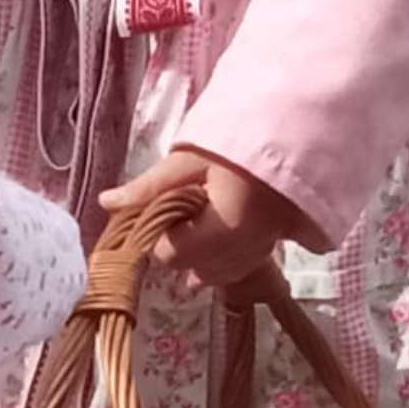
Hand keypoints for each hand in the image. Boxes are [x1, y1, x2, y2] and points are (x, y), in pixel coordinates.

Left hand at [108, 148, 310, 297]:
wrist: (302, 134)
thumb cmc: (241, 142)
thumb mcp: (190, 158)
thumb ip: (149, 186)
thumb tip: (106, 203)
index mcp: (222, 228)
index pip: (171, 254)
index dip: (157, 235)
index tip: (161, 208)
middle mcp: (245, 248)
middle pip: (194, 268)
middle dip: (180, 246)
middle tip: (181, 209)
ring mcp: (264, 249)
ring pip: (219, 273)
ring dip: (202, 256)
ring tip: (199, 222)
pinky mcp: (276, 244)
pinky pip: (242, 265)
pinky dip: (225, 258)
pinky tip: (219, 241)